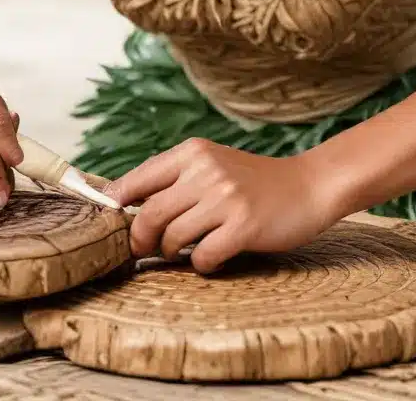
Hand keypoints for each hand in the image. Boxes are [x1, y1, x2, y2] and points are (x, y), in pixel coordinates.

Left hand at [105, 138, 339, 273]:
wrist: (308, 186)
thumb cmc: (253, 182)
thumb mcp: (213, 165)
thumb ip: (175, 179)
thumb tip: (122, 204)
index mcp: (193, 152)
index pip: (138, 179)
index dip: (115, 205)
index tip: (107, 222)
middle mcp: (206, 170)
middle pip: (148, 214)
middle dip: (140, 239)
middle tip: (145, 250)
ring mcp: (225, 197)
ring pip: (172, 237)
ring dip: (173, 253)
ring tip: (187, 249)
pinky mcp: (243, 225)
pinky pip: (201, 256)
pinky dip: (202, 263)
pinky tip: (214, 256)